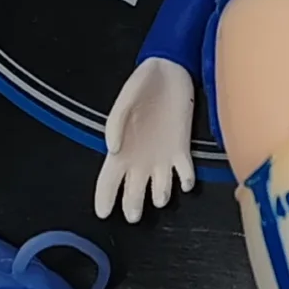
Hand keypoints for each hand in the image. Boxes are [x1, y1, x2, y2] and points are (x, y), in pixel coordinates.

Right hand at [95, 57, 196, 221]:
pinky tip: (186, 181)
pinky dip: (186, 180)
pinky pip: (185, 173)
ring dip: (161, 195)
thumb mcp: (124, 102)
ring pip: (161, 188)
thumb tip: (112, 149)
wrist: (170, 72)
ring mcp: (162, 157)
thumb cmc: (141, 86)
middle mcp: (140, 160)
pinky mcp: (182, 149)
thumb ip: (115, 125)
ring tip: (160, 198)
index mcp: (121, 151)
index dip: (104, 198)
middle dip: (132, 206)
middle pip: (134, 192)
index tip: (102, 213)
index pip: (108, 181)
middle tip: (133, 217)